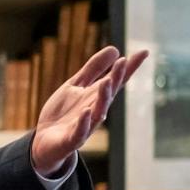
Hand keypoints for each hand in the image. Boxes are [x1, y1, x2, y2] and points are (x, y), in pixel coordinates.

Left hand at [31, 46, 147, 176]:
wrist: (45, 141)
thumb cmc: (63, 112)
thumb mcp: (75, 85)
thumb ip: (93, 69)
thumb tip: (115, 49)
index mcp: (96, 96)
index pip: (117, 80)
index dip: (129, 67)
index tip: (144, 52)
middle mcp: (95, 110)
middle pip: (109, 94)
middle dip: (116, 79)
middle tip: (122, 61)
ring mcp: (85, 126)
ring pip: (98, 112)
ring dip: (103, 98)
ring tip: (106, 82)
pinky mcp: (72, 140)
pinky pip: (80, 132)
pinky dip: (83, 123)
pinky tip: (86, 112)